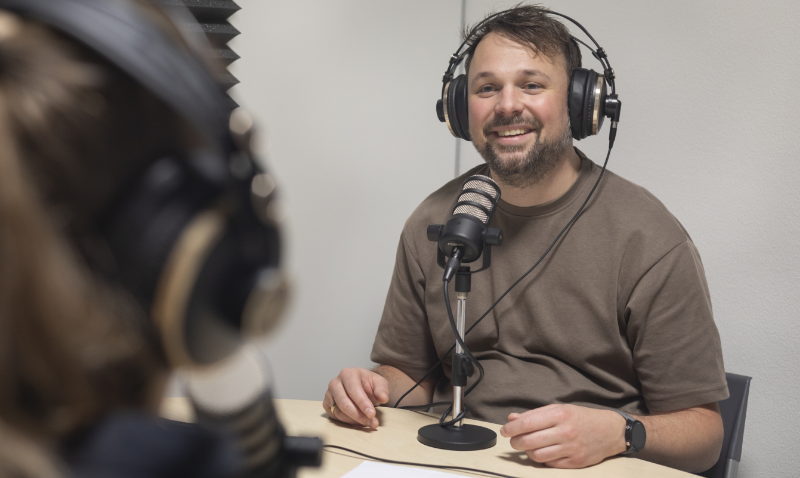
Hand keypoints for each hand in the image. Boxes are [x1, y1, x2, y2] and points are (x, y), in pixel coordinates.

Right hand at [323, 368, 388, 428]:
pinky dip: (347, 422)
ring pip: (339, 412)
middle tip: (372, 422)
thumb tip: (383, 398)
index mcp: (347, 374)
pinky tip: (358, 421)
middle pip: (344, 403)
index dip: (363, 403)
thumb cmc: (368, 384)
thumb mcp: (379, 383)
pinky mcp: (326, 404)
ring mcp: (329, 394)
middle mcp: (335, 383)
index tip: (372, 414)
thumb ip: (382, 389)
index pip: (353, 390)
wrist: (360, 385)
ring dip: (355, 421)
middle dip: (359, 415)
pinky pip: (335, 417)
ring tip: (368, 422)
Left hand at [499, 404, 626, 467]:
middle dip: (516, 442)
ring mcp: (571, 448)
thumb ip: (535, 414)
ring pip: (537, 455)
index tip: (504, 430)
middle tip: (513, 440)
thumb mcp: (559, 409)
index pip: (527, 423)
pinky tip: (543, 452)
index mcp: (560, 414)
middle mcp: (565, 432)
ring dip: (527, 452)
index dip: (511, 428)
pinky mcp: (575, 462)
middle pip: (529, 441)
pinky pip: (549, 464)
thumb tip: (512, 419)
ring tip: (528, 446)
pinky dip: (542, 459)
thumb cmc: (582, 418)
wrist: (611, 431)